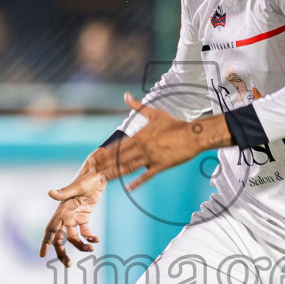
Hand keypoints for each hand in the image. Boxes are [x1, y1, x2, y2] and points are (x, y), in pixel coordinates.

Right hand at [40, 154, 106, 267]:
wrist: (98, 172)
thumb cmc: (86, 177)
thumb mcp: (76, 186)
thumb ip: (63, 192)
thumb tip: (49, 193)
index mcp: (62, 210)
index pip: (50, 229)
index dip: (45, 242)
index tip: (42, 255)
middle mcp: (66, 215)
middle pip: (60, 238)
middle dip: (62, 252)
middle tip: (69, 265)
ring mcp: (75, 216)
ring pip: (74, 238)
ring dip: (81, 246)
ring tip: (91, 249)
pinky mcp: (85, 216)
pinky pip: (85, 232)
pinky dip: (90, 238)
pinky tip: (96, 240)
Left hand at [52, 95, 231, 198]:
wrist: (193, 135)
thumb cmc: (174, 124)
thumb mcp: (154, 113)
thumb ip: (138, 106)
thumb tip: (126, 95)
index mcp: (139, 136)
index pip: (117, 147)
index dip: (104, 154)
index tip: (93, 159)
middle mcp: (142, 148)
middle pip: (119, 159)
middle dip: (104, 167)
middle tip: (91, 174)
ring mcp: (151, 158)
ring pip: (129, 168)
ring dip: (115, 174)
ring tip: (103, 180)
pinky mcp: (161, 166)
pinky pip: (147, 175)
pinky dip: (138, 182)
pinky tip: (129, 187)